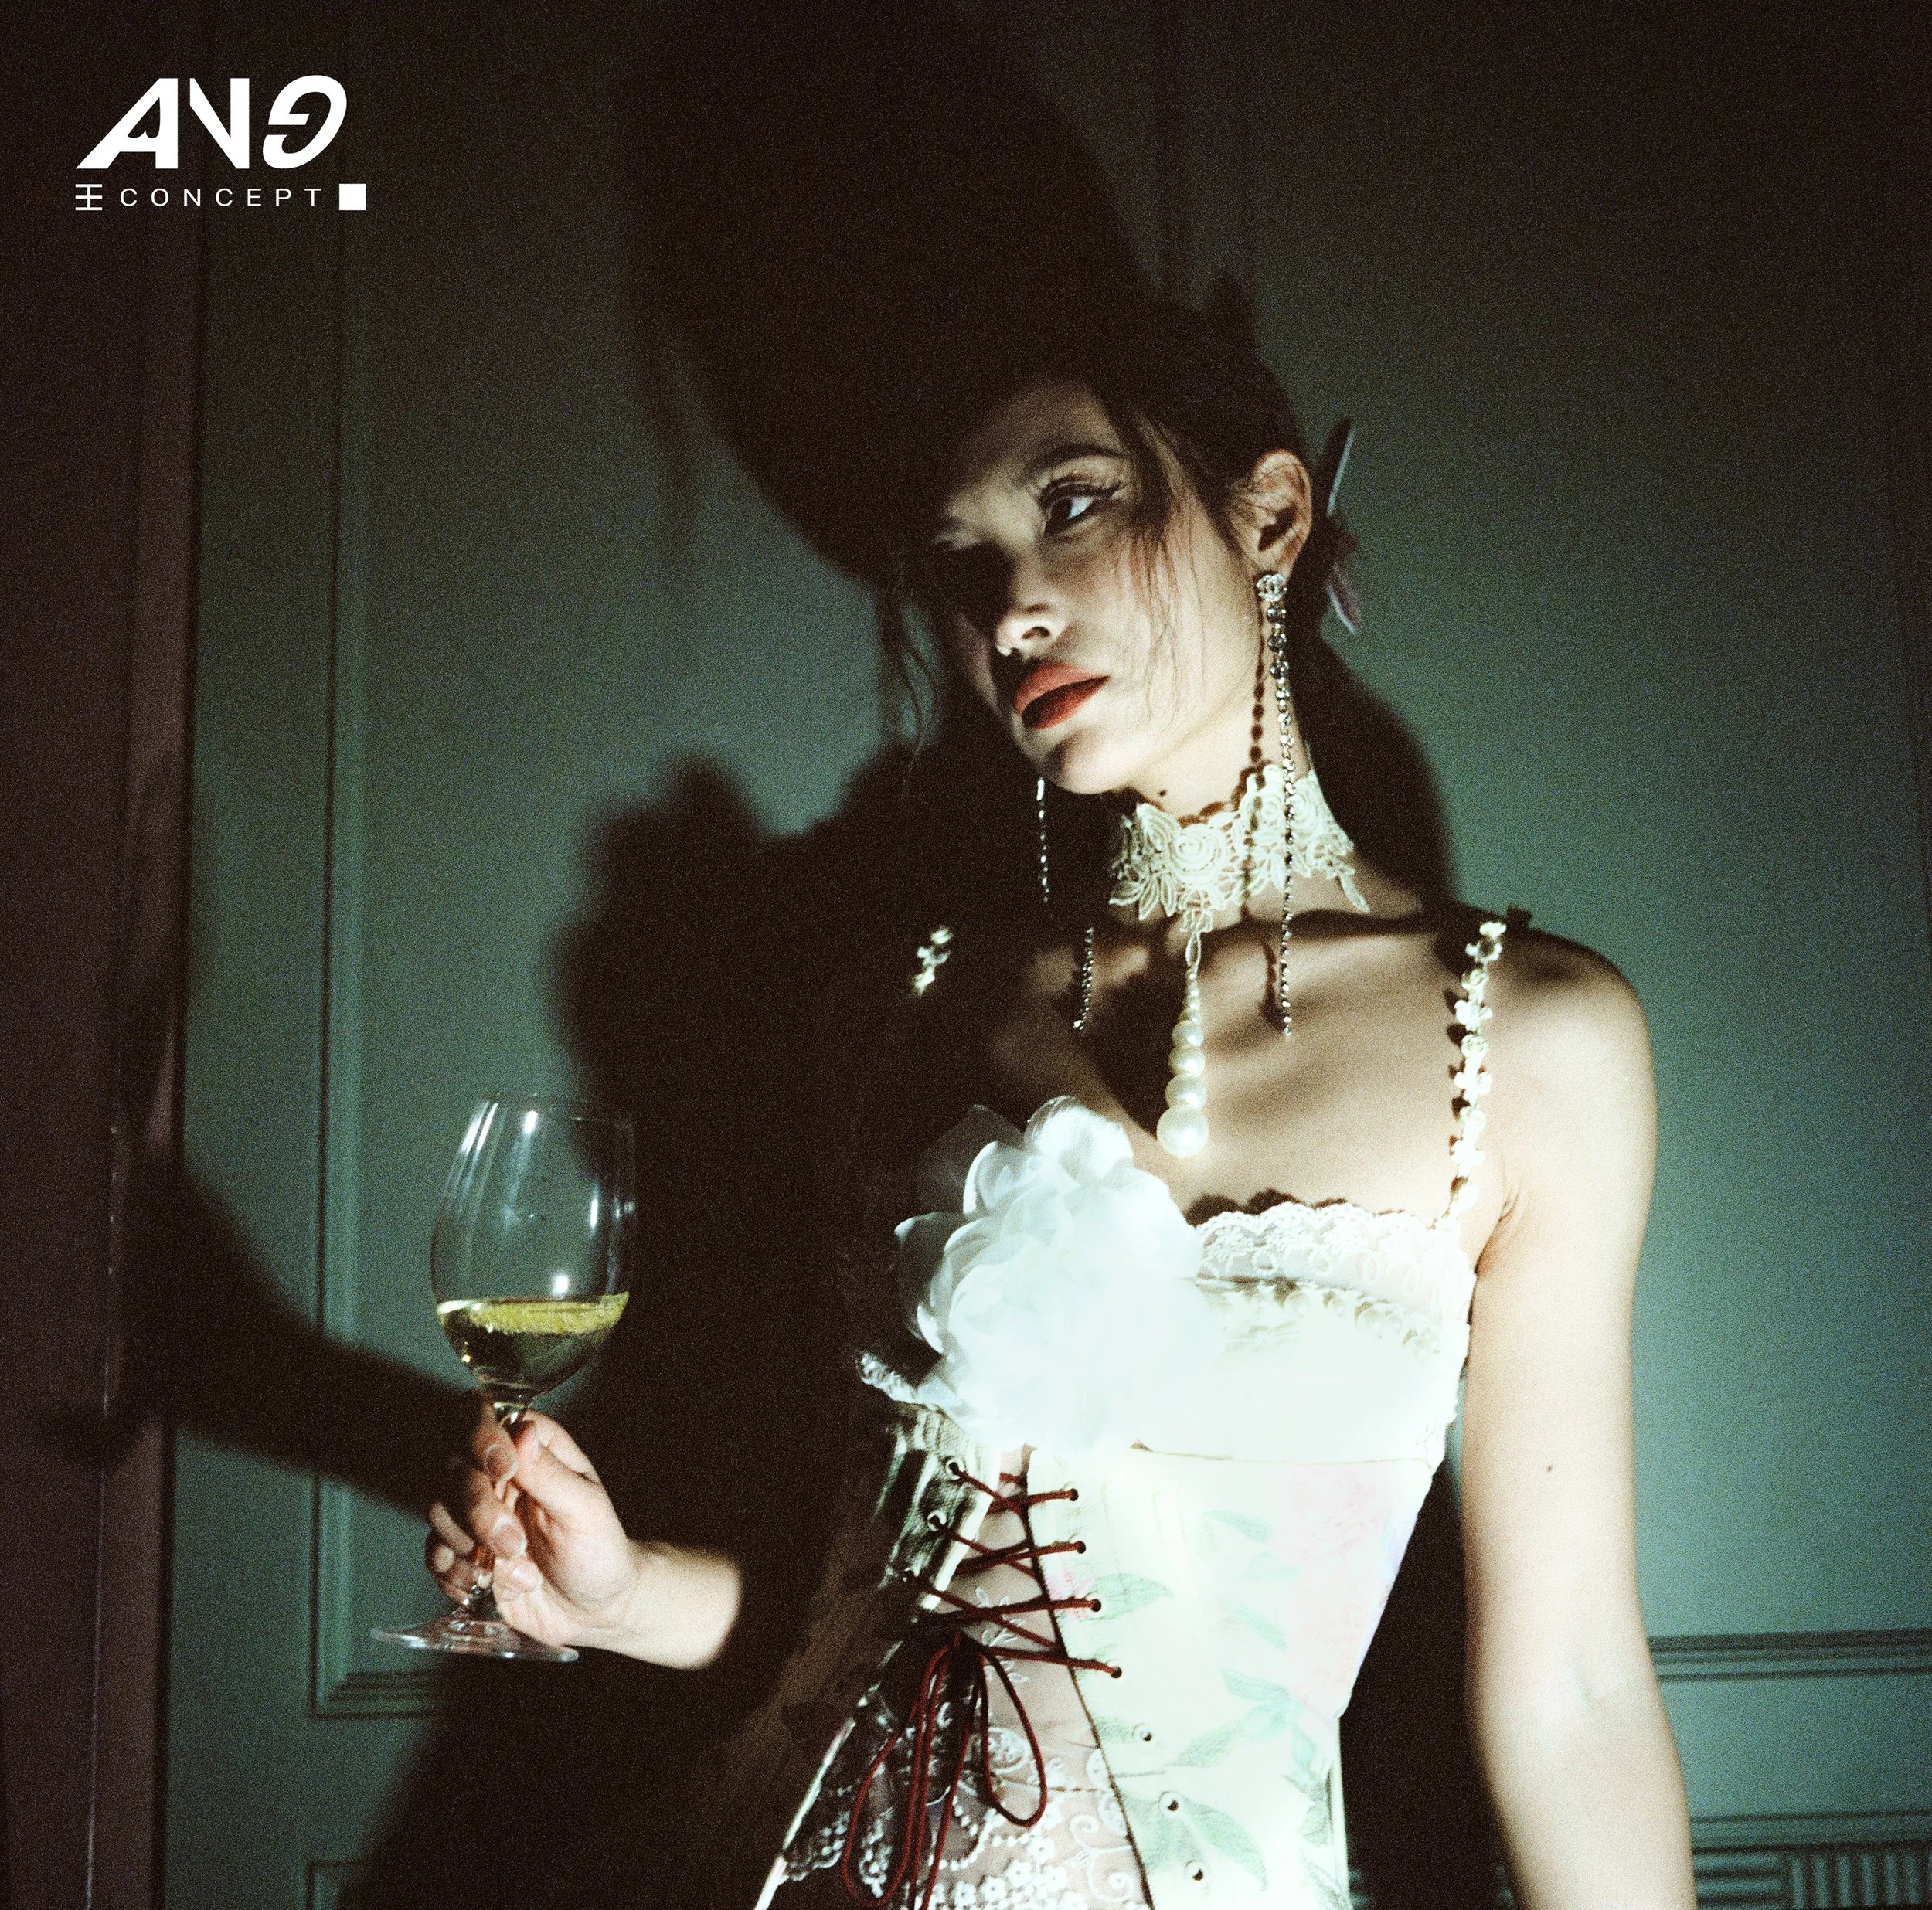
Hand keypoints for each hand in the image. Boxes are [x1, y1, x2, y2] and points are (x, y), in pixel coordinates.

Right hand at [426, 1401, 639, 1652]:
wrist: (592, 1612)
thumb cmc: (600, 1552)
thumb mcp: (586, 1512)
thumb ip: (551, 1474)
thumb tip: (522, 1432)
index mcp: (533, 1452)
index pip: (489, 1420)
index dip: (484, 1438)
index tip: (504, 1469)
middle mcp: (499, 1477)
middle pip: (456, 1469)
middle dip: (479, 1511)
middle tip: (515, 1544)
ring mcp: (477, 1515)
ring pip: (439, 1511)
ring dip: (470, 1548)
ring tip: (519, 1572)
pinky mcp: (463, 1553)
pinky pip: (435, 1554)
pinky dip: (455, 1574)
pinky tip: (489, 1587)